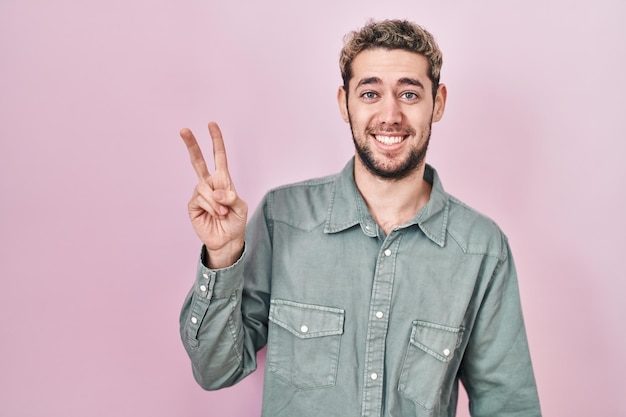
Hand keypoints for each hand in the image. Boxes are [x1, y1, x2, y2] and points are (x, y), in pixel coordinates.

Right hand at [180, 122, 247, 267]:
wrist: (227, 240)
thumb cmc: (235, 222)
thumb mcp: (241, 208)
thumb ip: (231, 197)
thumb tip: (216, 192)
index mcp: (223, 180)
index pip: (219, 157)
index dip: (216, 141)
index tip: (211, 124)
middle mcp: (209, 184)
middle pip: (198, 161)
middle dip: (191, 145)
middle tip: (183, 130)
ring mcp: (200, 194)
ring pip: (204, 188)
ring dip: (216, 202)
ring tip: (223, 213)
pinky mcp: (193, 205)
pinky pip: (201, 199)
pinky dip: (211, 207)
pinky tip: (215, 215)